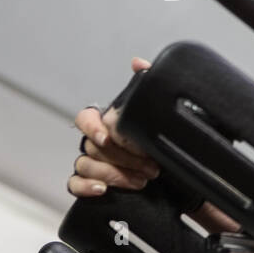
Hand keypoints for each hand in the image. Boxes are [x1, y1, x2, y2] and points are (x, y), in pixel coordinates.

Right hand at [67, 57, 160, 196]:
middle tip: (149, 167)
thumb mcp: (158, 112)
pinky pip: (75, 184)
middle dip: (121, 157)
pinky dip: (86, 187)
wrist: (178, 177)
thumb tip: (138, 62)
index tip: (109, 137)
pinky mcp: (90, 183)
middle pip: (92, 147)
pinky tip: (103, 190)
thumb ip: (149, 84)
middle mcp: (94, 143)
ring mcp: (91, 163)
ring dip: (113, 174)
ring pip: (85, 165)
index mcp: (106, 124)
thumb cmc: (161, 142)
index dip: (92, 127)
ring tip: (141, 180)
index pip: (85, 119)